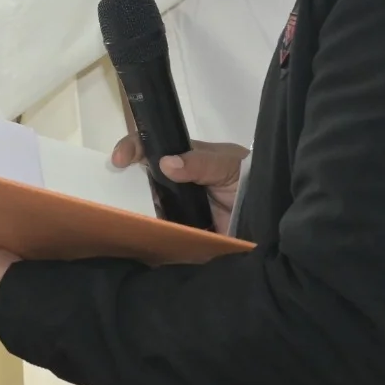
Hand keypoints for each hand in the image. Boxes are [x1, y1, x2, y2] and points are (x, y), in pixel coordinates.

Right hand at [111, 135, 248, 233]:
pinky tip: (140, 236)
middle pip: (142, 179)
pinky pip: (162, 231)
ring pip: (148, 206)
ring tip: (121, 217)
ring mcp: (179, 207)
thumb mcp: (226, 165)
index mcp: (184, 159)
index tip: (119, 160)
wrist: (271, 211)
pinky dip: (151, 233)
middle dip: (125, 184)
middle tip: (113, 193)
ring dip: (136, 210)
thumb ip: (199, 163)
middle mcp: (176, 182)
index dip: (132, 149)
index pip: (151, 148)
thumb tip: (164, 163)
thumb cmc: (249, 179)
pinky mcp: (184, 231)